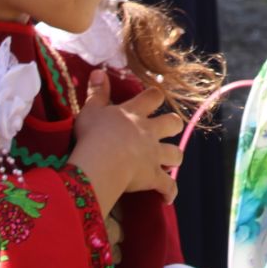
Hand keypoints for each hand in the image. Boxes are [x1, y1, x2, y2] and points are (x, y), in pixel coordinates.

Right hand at [68, 69, 184, 209]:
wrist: (102, 160)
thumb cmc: (94, 133)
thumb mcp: (91, 110)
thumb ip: (96, 92)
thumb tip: (99, 71)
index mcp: (134, 114)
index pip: (153, 97)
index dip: (155, 96)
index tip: (153, 97)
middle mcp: (149, 132)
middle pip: (173, 123)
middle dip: (172, 125)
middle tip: (165, 129)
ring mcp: (154, 154)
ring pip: (176, 154)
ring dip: (174, 157)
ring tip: (167, 162)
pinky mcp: (153, 175)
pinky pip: (168, 185)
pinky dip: (169, 191)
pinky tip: (167, 197)